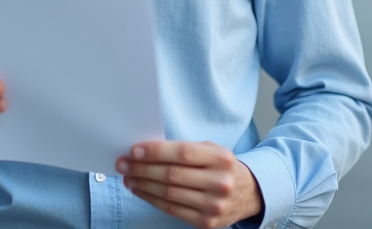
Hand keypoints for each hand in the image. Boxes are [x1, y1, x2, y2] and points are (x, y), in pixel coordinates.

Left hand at [117, 141, 263, 227]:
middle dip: (142, 169)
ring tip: (127, 177)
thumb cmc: (221, 167)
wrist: (249, 193)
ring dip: (143, 185)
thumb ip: (184, 149)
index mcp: (221, 158)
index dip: (156, 152)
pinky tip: (140, 190)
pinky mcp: (206, 222)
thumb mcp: (211, 150)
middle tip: (123, 163)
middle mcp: (220, 182)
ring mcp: (214, 205)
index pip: (182, 153)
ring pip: (169, 194)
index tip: (134, 150)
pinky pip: (172, 209)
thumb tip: (145, 151)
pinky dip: (152, 199)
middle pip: (172, 175)